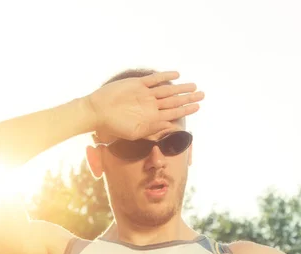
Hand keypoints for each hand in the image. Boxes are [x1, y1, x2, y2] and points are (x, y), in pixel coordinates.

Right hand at [85, 71, 203, 139]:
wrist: (98, 112)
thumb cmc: (115, 126)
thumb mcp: (136, 132)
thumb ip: (153, 129)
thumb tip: (171, 127)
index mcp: (152, 117)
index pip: (173, 112)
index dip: (186, 109)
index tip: (198, 106)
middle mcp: (151, 105)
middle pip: (173, 100)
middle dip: (188, 98)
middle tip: (202, 94)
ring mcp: (145, 94)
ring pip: (167, 89)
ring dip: (180, 87)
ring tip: (193, 85)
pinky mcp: (137, 84)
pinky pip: (153, 80)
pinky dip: (164, 77)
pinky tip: (176, 75)